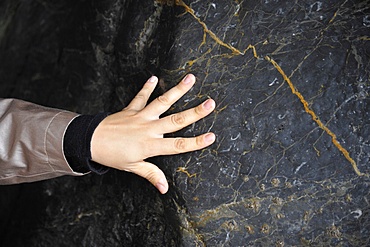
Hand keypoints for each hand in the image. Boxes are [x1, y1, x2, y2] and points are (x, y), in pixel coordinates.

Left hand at [90, 74, 215, 193]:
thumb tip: (165, 189)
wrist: (91, 141)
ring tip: (190, 79)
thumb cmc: (112, 156)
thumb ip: (151, 175)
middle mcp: (149, 129)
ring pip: (162, 102)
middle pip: (176, 120)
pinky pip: (141, 97)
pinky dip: (147, 87)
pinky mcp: (131, 109)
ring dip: (177, 90)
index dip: (196, 142)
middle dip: (195, 112)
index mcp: (150, 145)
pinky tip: (155, 78)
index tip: (212, 137)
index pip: (178, 145)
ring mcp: (141, 117)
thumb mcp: (133, 167)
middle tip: (210, 103)